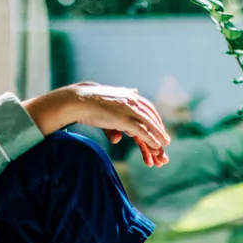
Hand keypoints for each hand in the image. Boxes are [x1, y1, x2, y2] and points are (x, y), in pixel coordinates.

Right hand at [23, 83, 170, 166]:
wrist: (77, 99)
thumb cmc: (88, 104)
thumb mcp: (105, 111)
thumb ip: (114, 122)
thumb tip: (118, 136)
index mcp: (128, 96)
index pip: (146, 108)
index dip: (154, 120)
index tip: (160, 130)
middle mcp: (131, 100)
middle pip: (150, 116)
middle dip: (159, 129)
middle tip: (165, 141)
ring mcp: (128, 109)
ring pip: (149, 124)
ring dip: (159, 135)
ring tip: (165, 145)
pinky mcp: (123, 119)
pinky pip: (141, 130)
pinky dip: (150, 138)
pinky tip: (158, 145)